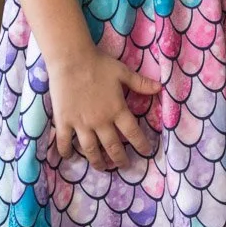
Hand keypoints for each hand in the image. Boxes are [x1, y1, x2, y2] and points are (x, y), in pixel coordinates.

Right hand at [49, 48, 161, 169]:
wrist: (71, 59)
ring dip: (97, 161)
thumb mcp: (123, 72)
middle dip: (119, 159)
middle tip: (123, 166)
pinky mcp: (64, 121)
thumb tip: (160, 88)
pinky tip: (69, 157)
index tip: (146, 152)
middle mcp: (101, 121)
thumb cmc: (99, 64)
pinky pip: (64, 142)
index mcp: (117, 110)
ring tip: (102, 167)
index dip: (141, 145)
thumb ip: (141, 84)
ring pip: (90, 149)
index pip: (133, 133)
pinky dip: (66, 151)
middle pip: (112, 147)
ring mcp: (81, 123)